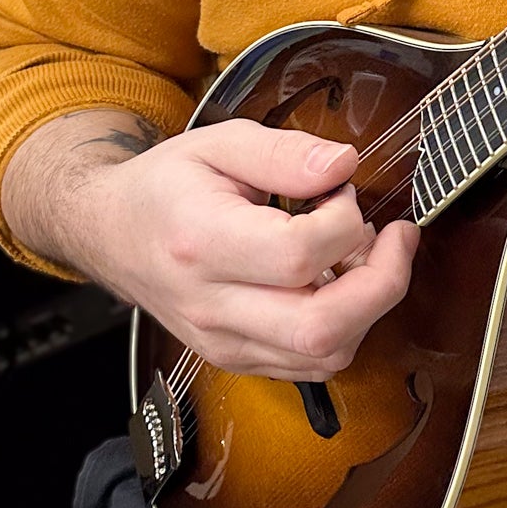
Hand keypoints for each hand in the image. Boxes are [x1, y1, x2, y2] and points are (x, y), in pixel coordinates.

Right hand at [22, 115, 417, 381]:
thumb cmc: (166, 185)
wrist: (110, 233)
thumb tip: (344, 165)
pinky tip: (342, 281)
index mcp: (202, 244)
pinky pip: (310, 364)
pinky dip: (347, 327)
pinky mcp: (236, 358)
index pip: (298, 256)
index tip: (342, 190)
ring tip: (367, 253)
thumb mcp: (219, 143)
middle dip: (384, 282)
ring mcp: (223, 342)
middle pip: (321, 328)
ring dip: (370, 306)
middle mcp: (211, 306)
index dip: (344, 221)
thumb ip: (284, 152)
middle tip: (396, 235)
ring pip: (324, 356)